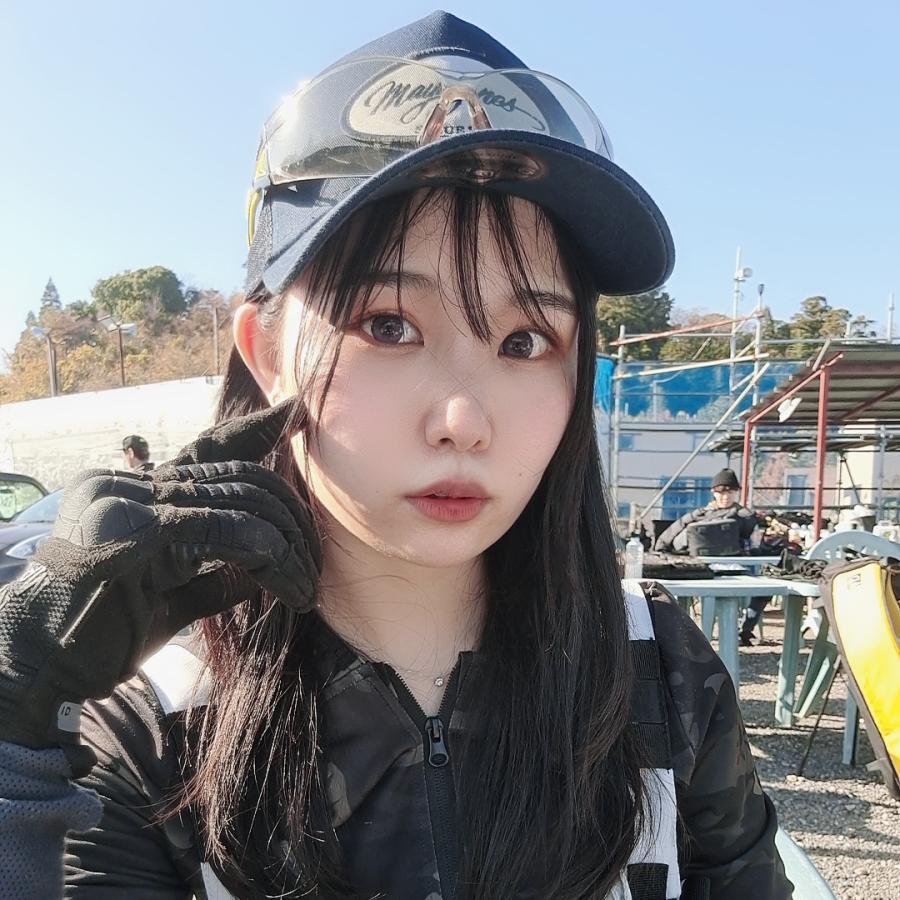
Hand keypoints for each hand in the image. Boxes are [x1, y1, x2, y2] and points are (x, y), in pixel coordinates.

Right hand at [0, 398, 319, 771]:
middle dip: (290, 521)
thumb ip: (207, 579)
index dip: (255, 433)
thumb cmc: (95, 640)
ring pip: (239, 502)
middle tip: (314, 569)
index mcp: (134, 493)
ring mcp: (127, 500)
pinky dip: (265, 555)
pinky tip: (286, 586)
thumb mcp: (165, 602)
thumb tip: (253, 574)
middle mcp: (129, 484)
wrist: (35, 669)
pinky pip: (222, 528)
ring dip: (286, 548)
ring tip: (306, 589)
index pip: (209, 454)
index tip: (292, 416)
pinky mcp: (134, 528)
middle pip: (238, 479)